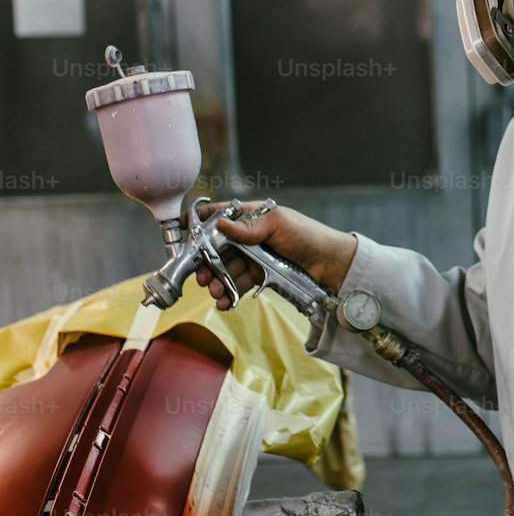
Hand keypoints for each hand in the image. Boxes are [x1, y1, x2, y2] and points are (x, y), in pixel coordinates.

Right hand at [194, 201, 357, 308]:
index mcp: (251, 216)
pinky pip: (237, 283)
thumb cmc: (307, 235)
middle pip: (216, 247)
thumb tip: (222, 225)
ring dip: (217, 281)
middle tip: (201, 277)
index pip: (217, 215)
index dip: (197, 223)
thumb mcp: (278, 224)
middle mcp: (247, 235)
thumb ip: (249, 227)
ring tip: (215, 292)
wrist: (330, 264)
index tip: (181, 234)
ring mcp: (252, 256)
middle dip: (205, 263)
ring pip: (225, 268)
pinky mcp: (258, 274)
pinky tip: (224, 301)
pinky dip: (229, 292)